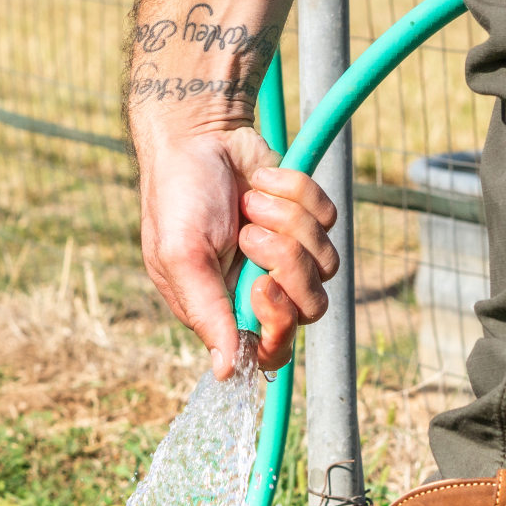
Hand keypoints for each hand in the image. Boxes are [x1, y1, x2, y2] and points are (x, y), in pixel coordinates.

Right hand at [136, 123, 337, 378]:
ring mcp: (290, 254)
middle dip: (286, 262)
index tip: (264, 288)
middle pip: (311, 308)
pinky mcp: (308, 220)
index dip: (280, 327)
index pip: (273, 350)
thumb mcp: (181, 256)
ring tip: (250, 203)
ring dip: (286, 221)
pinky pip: (328, 219)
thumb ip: (207, 313)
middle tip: (249, 232)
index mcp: (227, 308)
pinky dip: (295, 193)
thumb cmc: (177, 196)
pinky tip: (262, 183)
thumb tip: (226, 373)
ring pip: (326, 262)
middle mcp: (262, 289)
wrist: (198, 132)